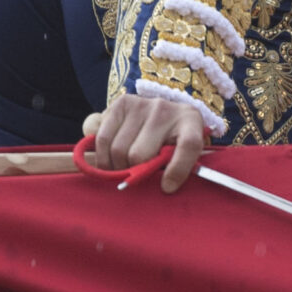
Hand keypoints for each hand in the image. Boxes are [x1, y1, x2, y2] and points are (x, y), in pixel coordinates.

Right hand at [81, 97, 212, 192]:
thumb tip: (163, 188)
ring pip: (117, 149)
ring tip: (121, 168)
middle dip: (133, 173)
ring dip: (115, 167)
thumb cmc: (173, 140)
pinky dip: (101, 155)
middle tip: (133, 177)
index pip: (189, 145)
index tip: (167, 187)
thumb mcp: (181, 153)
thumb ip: (175, 167)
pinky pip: (101, 137)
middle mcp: (166, 109)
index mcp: (191, 122)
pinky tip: (109, 158)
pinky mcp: (121, 104)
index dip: (178, 169)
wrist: (161, 111)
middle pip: (139, 155)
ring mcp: (142, 104)